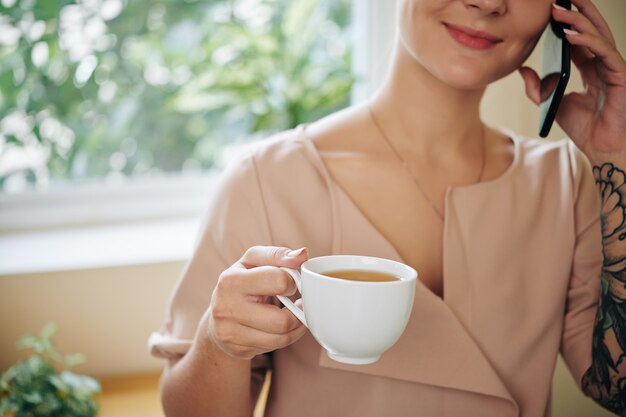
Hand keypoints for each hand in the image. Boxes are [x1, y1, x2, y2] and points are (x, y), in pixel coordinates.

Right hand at [206, 246, 308, 359]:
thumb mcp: (254, 261)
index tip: (290, 283)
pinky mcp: (238, 349)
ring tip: (294, 314)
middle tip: (298, 304)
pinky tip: (283, 327)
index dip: (292, 281)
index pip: (279, 281)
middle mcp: (226, 308)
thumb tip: (302, 254)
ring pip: (281, 337)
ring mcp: (230, 332)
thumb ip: (278, 255)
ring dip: (296, 326)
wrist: (218, 316)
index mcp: (231, 280)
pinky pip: (275, 346)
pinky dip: (286, 337)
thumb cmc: (242, 282)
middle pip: (282, 320)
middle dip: (297, 312)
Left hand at [518, 0, 625, 163]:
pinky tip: (570, 36)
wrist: (602, 148)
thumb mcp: (554, 104)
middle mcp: (602, 63)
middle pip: (591, 29)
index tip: (548, 11)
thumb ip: (538, 88)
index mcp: (589, 67)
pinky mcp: (620, 75)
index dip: (565, 23)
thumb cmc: (585, 128)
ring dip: (578, 21)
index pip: (578, 38)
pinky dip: (588, 42)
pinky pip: (603, 52)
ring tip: (559, 10)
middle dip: (576, 11)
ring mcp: (612, 67)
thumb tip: (522, 69)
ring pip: (598, 35)